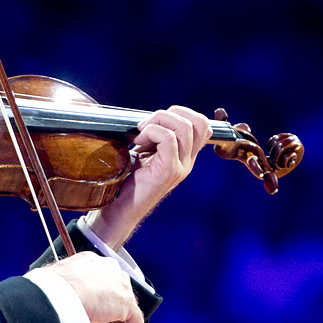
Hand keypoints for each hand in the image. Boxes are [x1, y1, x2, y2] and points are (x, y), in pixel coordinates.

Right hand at [46, 252, 143, 322]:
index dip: (102, 304)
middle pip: (117, 297)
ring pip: (127, 311)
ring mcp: (120, 285)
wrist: (59, 292)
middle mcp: (108, 270)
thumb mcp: (62, 292)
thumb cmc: (51, 289)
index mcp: (90, 263)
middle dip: (112, 320)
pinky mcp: (127, 302)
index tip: (97, 318)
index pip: (102, 284)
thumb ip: (77, 305)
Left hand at [88, 105, 211, 249]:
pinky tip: (138, 144)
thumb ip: (154, 137)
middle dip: (169, 114)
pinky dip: (151, 133)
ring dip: (158, 122)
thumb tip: (148, 118)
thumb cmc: (127, 181)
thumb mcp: (144, 153)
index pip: (203, 124)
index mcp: (185, 156)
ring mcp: (181, 167)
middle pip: (199, 122)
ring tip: (140, 136)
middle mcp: (188, 161)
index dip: (182, 113)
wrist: (119, 210)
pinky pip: (168, 139)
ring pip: (184, 127)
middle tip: (146, 126)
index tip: (155, 121)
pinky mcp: (169, 171)